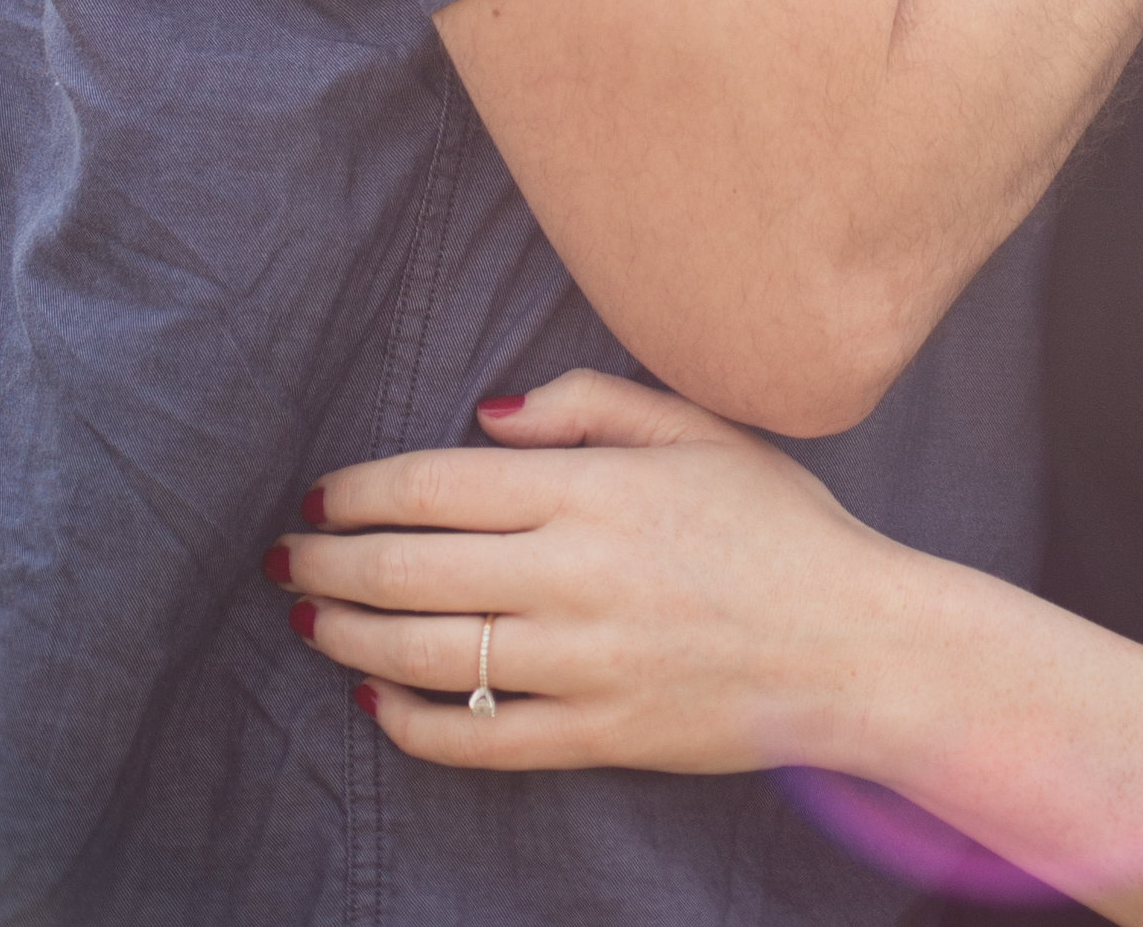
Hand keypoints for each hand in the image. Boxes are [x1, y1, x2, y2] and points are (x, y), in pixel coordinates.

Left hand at [273, 371, 898, 774]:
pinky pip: (477, 739)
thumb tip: (482, 416)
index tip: (322, 492)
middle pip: (413, 569)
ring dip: (352, 636)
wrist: (854, 644)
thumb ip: (587, 402)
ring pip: (429, 655)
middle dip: (333, 562)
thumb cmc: (779, 523)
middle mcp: (575, 575)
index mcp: (594, 489)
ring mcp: (582, 664)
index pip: (436, 485)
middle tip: (288, 557)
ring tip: (311, 620)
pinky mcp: (596, 737)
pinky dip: (412, 724)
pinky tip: (377, 701)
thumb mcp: (696, 426)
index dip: (362, 489)